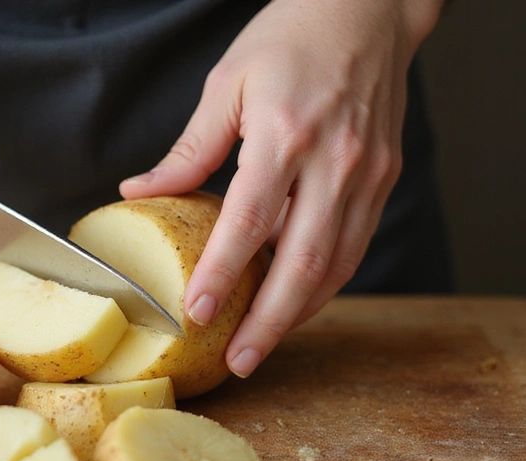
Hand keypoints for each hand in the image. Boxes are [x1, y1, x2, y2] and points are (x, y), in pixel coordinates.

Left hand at [120, 0, 443, 376]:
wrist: (367, 8)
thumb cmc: (292, 36)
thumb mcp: (227, 84)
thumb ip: (189, 149)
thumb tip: (142, 191)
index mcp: (286, 134)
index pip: (249, 223)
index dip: (221, 274)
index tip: (195, 313)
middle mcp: (333, 162)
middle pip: (302, 263)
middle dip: (269, 322)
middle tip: (238, 360)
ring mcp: (366, 174)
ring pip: (336, 265)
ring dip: (298, 314)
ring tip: (262, 344)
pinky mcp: (384, 179)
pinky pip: (354, 246)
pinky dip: (325, 283)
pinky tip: (296, 302)